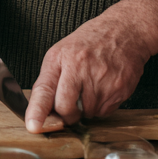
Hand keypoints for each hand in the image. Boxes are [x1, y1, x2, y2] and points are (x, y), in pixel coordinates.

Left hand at [24, 0, 157, 132]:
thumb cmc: (89, 43)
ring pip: (87, 113)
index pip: (44, 90)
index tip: (33, 126)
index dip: (37, 111)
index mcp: (60, 59)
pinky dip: (102, 106)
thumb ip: (50, 80)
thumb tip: (42, 110)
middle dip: (66, 114)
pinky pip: (105, 112)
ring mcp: (101, 80)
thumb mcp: (61, 53)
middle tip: (71, 105)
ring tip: (91, 86)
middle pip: (66, 108)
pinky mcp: (119, 88)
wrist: (124, 31)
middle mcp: (80, 69)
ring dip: (87, 109)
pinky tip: (104, 88)